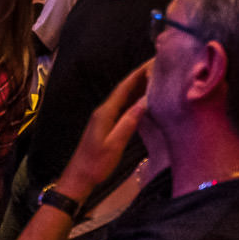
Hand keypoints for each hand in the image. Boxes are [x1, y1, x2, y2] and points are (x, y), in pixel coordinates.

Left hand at [59, 61, 149, 198]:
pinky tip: (145, 100)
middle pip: (124, 89)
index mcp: (105, 112)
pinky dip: (135, 100)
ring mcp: (105, 118)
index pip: (124, 88)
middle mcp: (104, 111)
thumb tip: (143, 103)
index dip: (138, 74)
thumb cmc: (96, 163)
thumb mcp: (114, 144)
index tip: (152, 62)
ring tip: (157, 78)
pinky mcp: (107, 125)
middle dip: (140, 76)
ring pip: (124, 97)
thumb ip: (128, 124)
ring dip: (139, 87)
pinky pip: (124, 107)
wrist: (80, 177)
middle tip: (159, 66)